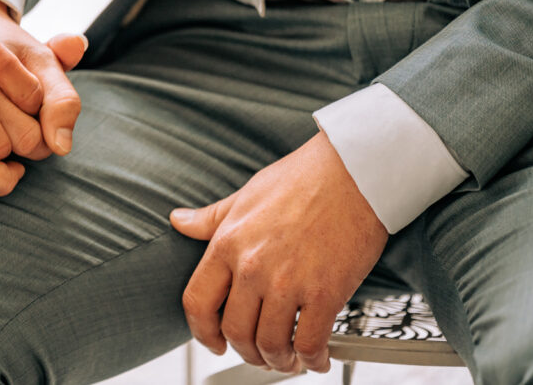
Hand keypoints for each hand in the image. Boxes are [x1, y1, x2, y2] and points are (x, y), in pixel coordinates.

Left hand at [170, 131, 387, 373]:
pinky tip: (317, 358)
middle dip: (245, 351)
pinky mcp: (325, 293)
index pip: (197, 302)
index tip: (213, 342)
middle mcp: (252, 267)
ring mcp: (288, 283)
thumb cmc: (303, 178)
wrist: (353, 172)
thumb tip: (179, 220)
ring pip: (271, 344)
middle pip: (235, 331)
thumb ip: (210, 218)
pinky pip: (311, 343)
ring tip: (287, 358)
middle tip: (258, 353)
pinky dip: (312, 360)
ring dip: (278, 361)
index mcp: (228, 244)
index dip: (202, 332)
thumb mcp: (245, 195)